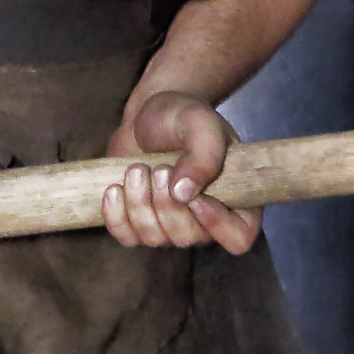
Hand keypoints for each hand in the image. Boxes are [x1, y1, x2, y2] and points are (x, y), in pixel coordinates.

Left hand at [102, 91, 261, 254]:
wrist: (148, 114)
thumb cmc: (184, 117)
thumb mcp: (201, 124)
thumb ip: (204, 155)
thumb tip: (183, 194)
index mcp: (235, 197)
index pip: (238, 236)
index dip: (218, 226)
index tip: (197, 198)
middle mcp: (205, 218)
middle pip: (188, 238)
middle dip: (167, 205)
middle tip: (161, 168)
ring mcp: (170, 225)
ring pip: (155, 239)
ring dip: (140, 204)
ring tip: (137, 169)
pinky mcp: (138, 223)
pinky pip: (127, 237)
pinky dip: (117, 216)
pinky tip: (114, 189)